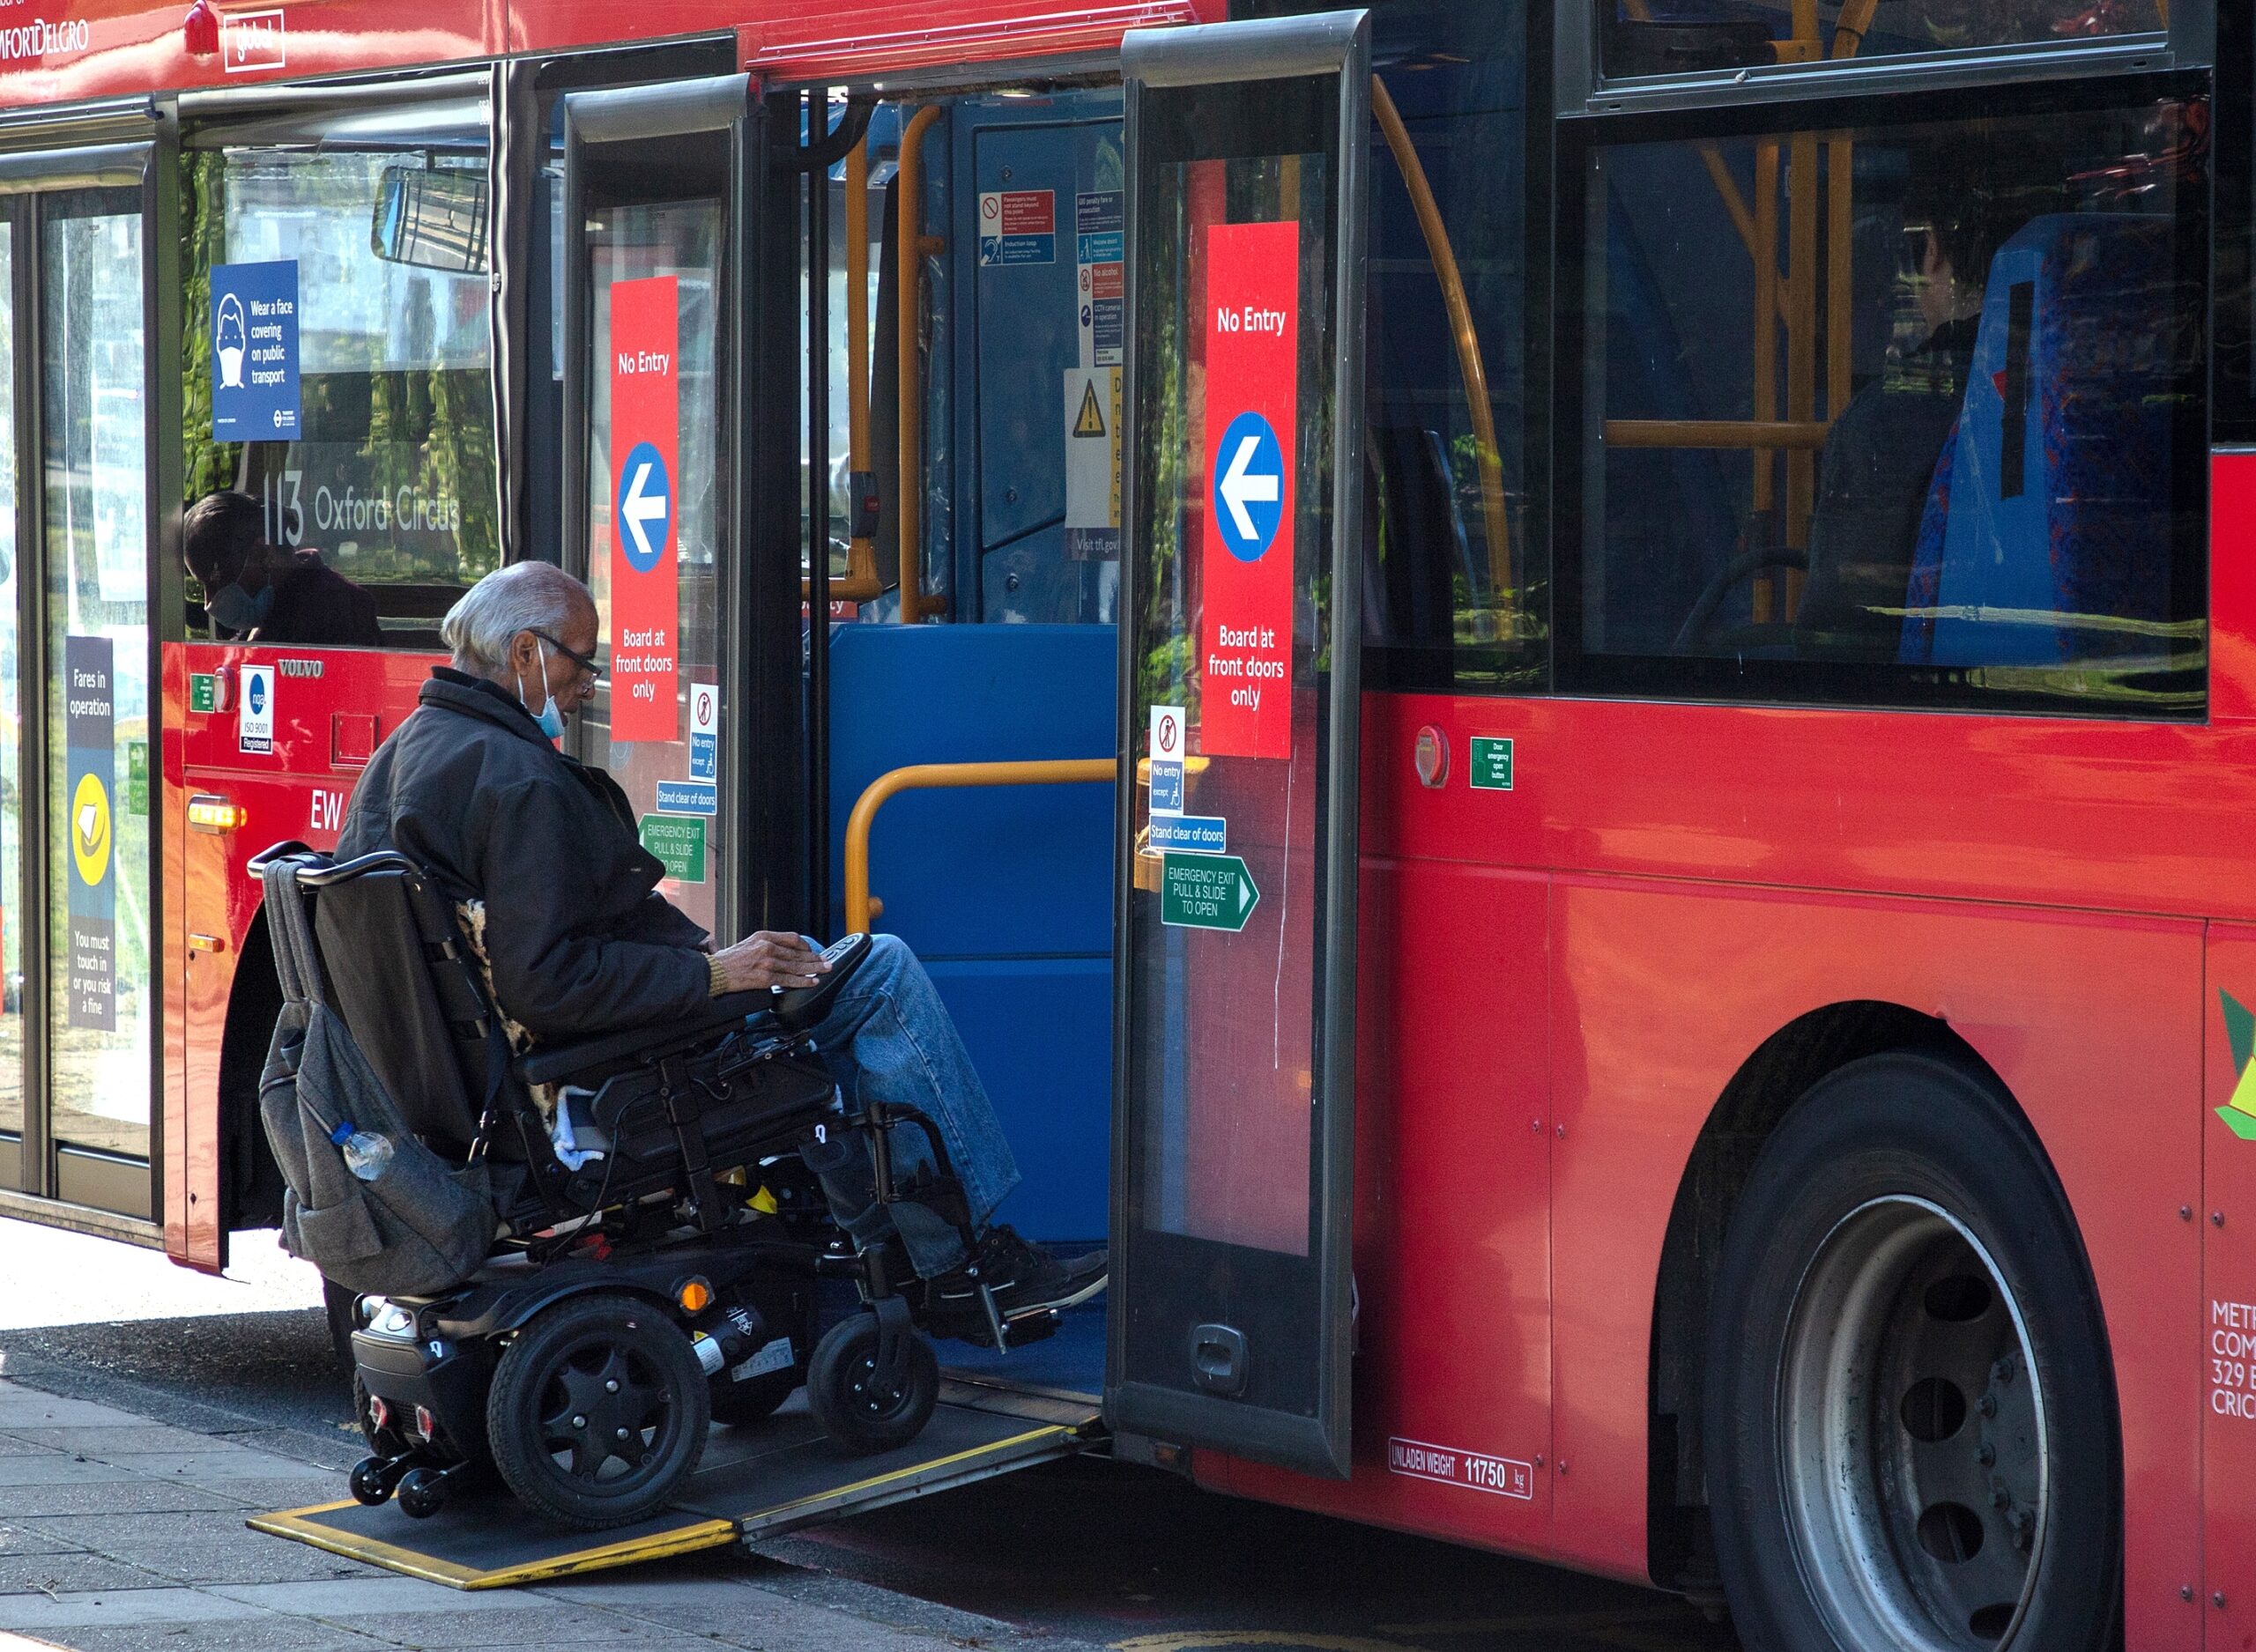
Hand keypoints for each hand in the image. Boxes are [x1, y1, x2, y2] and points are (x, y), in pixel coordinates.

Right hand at [710, 931, 829, 993]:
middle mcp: (767, 947)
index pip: (792, 938)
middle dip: (815, 958)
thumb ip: (766, 945)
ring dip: (814, 969)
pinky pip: (789, 980)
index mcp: (763, 936)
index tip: (812, 951)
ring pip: (797, 966)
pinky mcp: (766, 978)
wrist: (715, 972)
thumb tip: (783, 951)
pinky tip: (812, 982)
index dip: (806, 945)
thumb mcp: (748, 943)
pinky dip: (803, 981)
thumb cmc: (728, 960)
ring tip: (824, 970)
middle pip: (798, 952)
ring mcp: (767, 963)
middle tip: (826, 961)